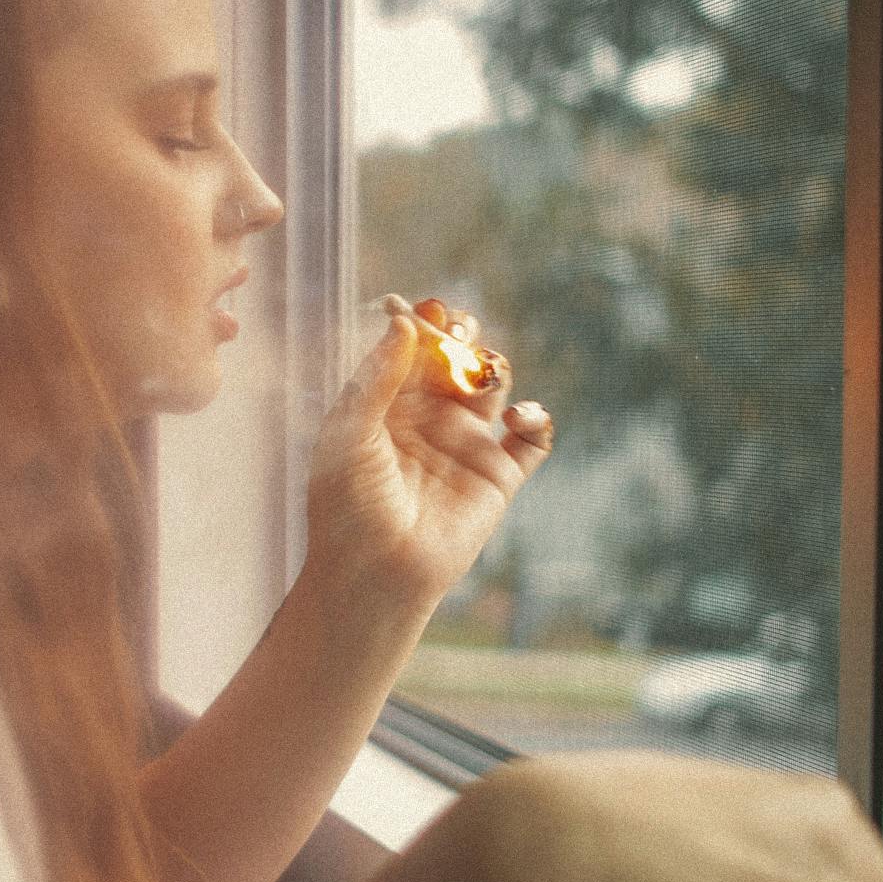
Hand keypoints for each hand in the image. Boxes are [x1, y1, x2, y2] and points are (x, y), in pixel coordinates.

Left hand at [302, 297, 553, 605]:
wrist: (373, 572)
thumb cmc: (347, 506)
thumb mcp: (349, 434)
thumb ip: (376, 378)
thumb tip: (404, 321)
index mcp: (385, 404)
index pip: (410, 349)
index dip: (423, 323)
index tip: (428, 309)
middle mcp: (428, 418)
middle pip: (455, 357)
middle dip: (461, 336)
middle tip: (458, 333)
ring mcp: (466, 443)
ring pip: (494, 384)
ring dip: (494, 365)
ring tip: (480, 373)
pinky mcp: (498, 475)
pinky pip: (533, 436)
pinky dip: (535, 415)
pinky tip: (514, 415)